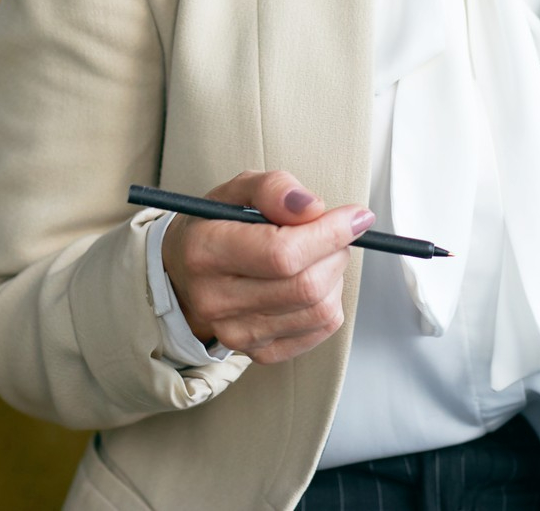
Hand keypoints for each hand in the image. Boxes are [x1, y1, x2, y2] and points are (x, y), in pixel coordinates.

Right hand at [160, 169, 373, 364]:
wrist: (185, 274)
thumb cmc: (216, 226)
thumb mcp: (237, 191)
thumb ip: (274, 188)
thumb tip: (314, 208)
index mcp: (206, 251)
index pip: (282, 254)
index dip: (330, 234)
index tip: (355, 216)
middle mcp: (216, 300)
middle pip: (306, 285)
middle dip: (336, 252)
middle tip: (333, 232)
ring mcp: (237, 333)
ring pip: (319, 309)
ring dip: (335, 276)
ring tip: (318, 256)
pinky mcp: (260, 351)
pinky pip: (320, 329)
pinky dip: (330, 301)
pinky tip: (312, 282)